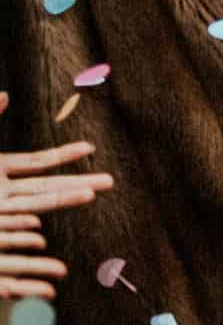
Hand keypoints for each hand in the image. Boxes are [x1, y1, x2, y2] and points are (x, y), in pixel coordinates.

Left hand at [0, 99, 113, 300]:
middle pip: (47, 188)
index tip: (90, 148)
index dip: (64, 155)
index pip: (38, 162)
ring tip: (91, 196)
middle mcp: (2, 192)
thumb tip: (5, 94)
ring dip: (63, 201)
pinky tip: (40, 230)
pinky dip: (22, 230)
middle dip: (79, 183)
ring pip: (34, 206)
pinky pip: (7, 225)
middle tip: (110, 182)